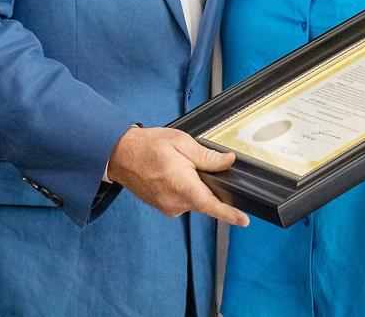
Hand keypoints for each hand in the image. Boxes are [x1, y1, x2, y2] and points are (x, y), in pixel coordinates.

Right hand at [107, 126, 249, 226]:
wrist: (120, 155)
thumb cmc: (148, 146)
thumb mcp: (181, 142)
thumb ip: (206, 156)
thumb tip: (228, 161)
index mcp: (181, 185)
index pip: (210, 205)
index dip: (229, 214)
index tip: (244, 221)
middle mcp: (175, 202)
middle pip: (205, 200)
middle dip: (207, 184)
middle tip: (191, 163)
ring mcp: (168, 207)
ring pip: (195, 200)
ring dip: (194, 185)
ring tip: (177, 165)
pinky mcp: (164, 208)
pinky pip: (184, 200)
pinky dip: (185, 189)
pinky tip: (173, 173)